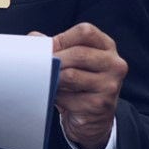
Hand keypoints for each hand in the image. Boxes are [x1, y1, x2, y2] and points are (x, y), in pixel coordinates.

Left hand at [37, 23, 126, 148]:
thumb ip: (55, 46)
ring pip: (71, 76)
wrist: (92, 116)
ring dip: (53, 79)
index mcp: (107, 47)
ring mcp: (110, 85)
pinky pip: (68, 97)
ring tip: (47, 80)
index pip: (86, 32)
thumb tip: (33, 37)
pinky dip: (56, 96)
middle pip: (79, 54)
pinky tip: (55, 96)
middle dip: (54, 59)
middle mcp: (114, 64)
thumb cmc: (78, 82)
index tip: (48, 48)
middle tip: (39, 65)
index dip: (62, 38)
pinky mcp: (100, 105)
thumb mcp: (70, 60)